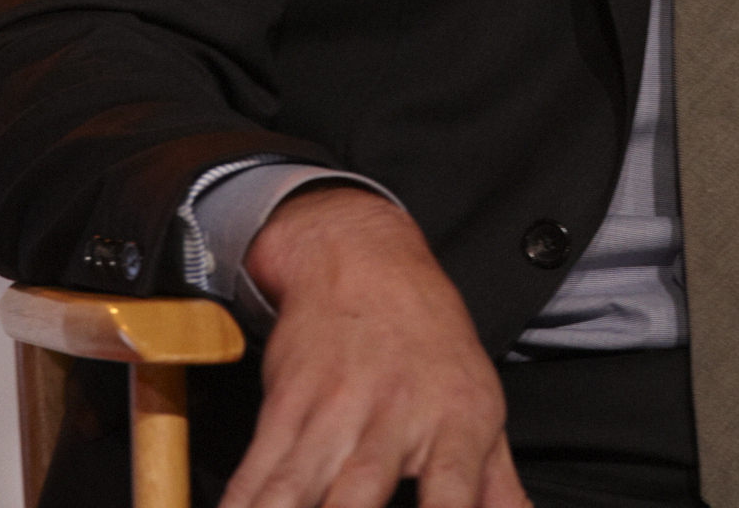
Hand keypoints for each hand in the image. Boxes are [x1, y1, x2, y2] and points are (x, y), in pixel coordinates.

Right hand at [222, 188, 529, 507]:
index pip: (454, 491)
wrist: (361, 256)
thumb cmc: (429, 340)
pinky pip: (257, 468)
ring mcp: (334, 408)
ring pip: (295, 487)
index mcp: (456, 419)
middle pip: (361, 493)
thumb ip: (497, 485)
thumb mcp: (478, 402)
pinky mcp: (286, 402)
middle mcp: (394, 414)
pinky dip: (241, 502)